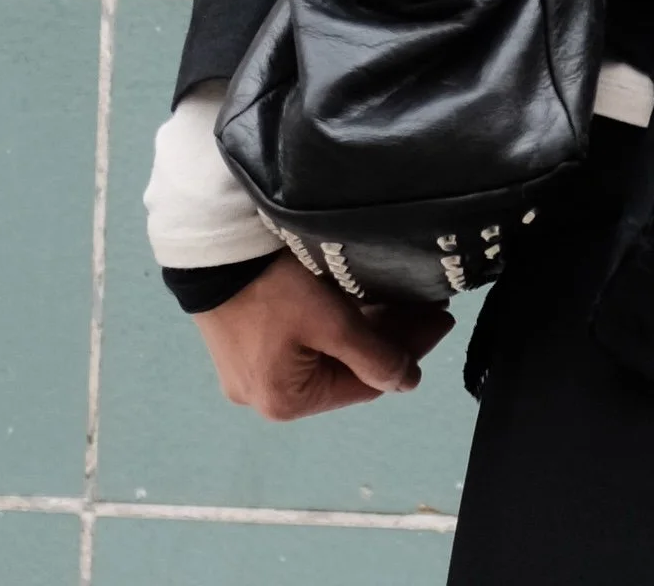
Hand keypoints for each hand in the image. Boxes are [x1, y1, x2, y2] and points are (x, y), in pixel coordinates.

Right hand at [193, 252, 455, 420]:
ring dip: (367, 327)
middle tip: (429, 303)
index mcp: (285, 402)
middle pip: (346, 369)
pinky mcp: (247, 342)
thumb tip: (408, 383)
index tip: (441, 320)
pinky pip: (305, 340)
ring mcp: (254, 369)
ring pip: (327, 353)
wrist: (212, 251)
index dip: (409, 353)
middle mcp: (266, 396)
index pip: (365, 385)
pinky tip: (366, 297)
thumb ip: (374, 356)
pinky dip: (338, 323)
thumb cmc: (273, 289)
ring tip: (405, 295)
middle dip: (391, 336)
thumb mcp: (332, 322)